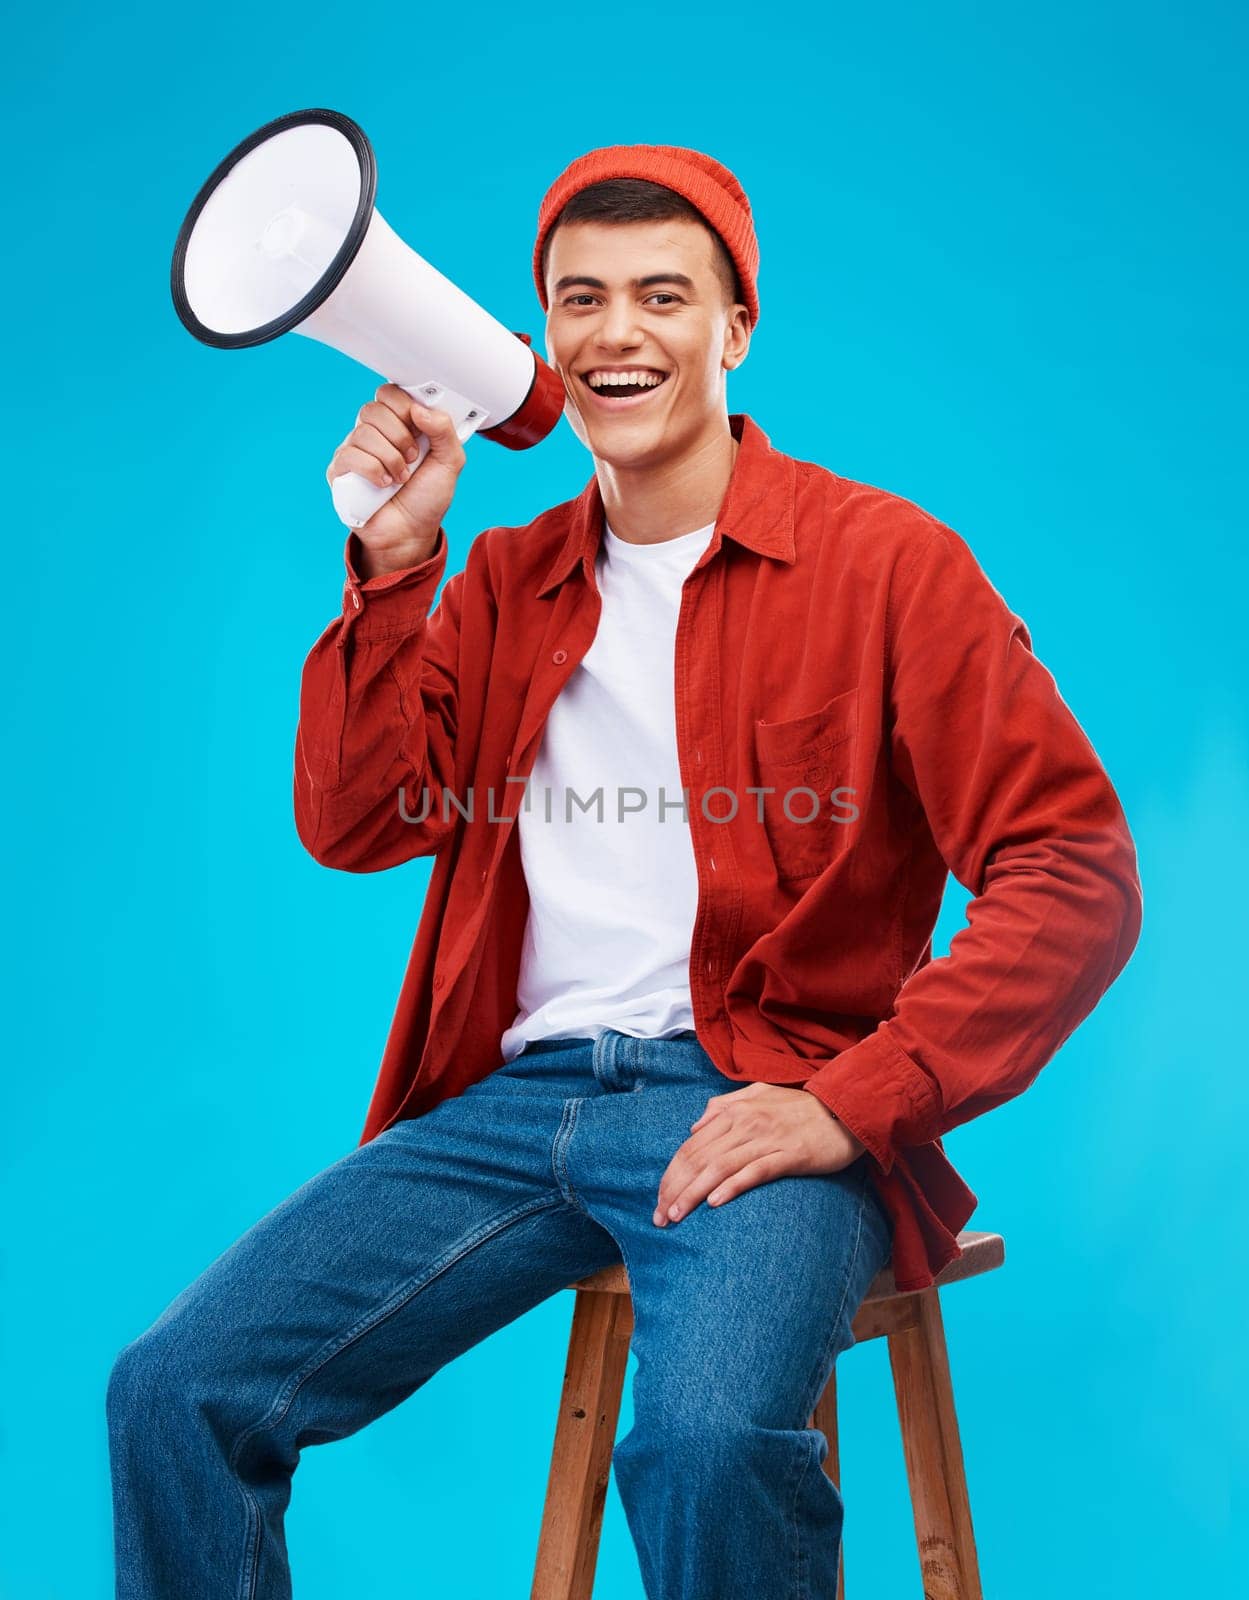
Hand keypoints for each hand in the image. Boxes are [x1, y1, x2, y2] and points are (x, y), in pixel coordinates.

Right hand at [326, 383, 466, 557]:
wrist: (412, 533)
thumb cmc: (427, 498)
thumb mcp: (450, 462)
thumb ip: (444, 429)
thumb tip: (419, 409)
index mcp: (397, 424)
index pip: (389, 393)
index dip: (404, 407)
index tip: (419, 429)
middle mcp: (373, 434)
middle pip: (373, 409)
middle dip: (400, 436)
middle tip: (413, 459)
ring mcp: (354, 451)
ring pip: (363, 433)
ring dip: (391, 459)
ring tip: (401, 478)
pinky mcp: (340, 471)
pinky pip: (350, 455)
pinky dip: (373, 470)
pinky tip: (384, 484)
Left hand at [652, 1083, 867, 1226]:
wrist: (845, 1109)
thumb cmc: (800, 1107)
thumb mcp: (758, 1095)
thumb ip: (723, 1105)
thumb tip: (694, 1126)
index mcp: (734, 1111)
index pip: (691, 1146)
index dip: (671, 1174)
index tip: (658, 1198)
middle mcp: (745, 1124)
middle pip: (699, 1159)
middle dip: (674, 1189)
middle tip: (659, 1217)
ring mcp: (767, 1139)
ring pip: (719, 1168)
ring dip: (693, 1194)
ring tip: (676, 1216)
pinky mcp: (789, 1155)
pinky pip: (755, 1172)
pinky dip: (732, 1186)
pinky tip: (715, 1203)